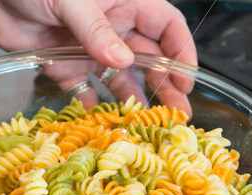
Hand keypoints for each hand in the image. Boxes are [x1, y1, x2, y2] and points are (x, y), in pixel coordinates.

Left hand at [0, 0, 196, 110]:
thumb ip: (97, 30)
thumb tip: (124, 62)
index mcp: (124, 2)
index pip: (166, 26)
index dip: (181, 52)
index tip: (186, 82)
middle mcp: (111, 28)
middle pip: (148, 58)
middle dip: (164, 85)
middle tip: (176, 115)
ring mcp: (89, 50)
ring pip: (120, 78)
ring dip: (134, 101)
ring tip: (148, 126)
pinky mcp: (65, 67)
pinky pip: (85, 91)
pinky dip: (93, 108)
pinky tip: (103, 125)